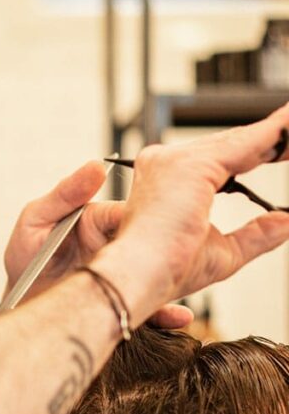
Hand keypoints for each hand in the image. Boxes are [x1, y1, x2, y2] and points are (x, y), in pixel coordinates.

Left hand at [2, 161, 191, 328]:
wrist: (19, 303)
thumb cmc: (26, 258)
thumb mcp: (36, 219)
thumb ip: (65, 194)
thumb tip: (96, 167)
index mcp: (101, 221)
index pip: (132, 213)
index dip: (149, 216)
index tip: (162, 221)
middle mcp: (117, 247)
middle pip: (153, 243)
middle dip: (171, 248)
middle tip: (183, 256)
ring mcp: (122, 278)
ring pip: (157, 275)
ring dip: (174, 279)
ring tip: (188, 283)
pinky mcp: (122, 306)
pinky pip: (149, 309)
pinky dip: (167, 314)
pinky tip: (179, 316)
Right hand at [106, 104, 288, 318]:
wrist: (139, 278)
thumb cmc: (166, 271)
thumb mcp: (223, 252)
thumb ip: (255, 233)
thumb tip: (285, 222)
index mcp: (167, 180)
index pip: (222, 157)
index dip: (257, 152)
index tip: (284, 149)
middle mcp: (166, 162)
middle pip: (232, 143)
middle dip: (273, 141)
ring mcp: (176, 159)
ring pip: (242, 139)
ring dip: (280, 134)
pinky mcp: (190, 163)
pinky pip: (245, 143)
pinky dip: (275, 134)